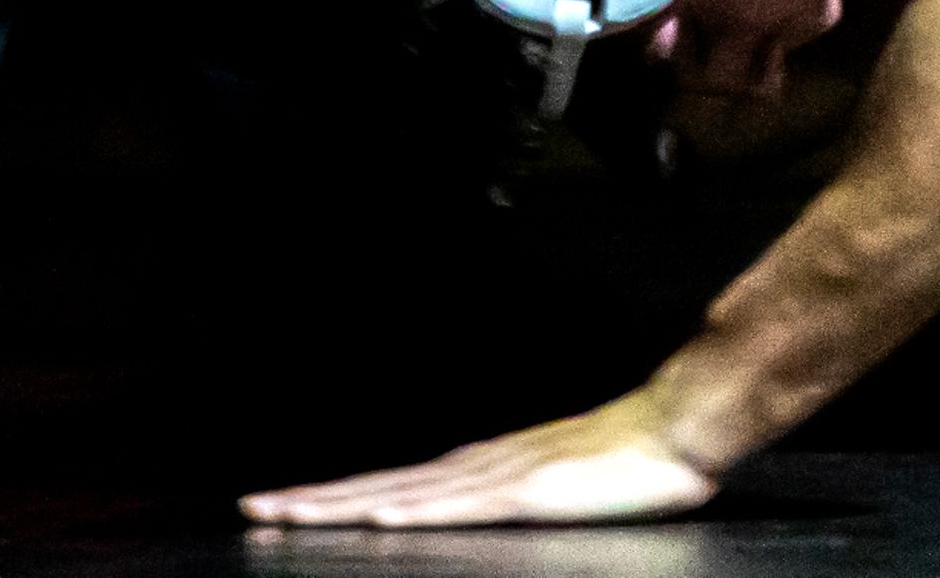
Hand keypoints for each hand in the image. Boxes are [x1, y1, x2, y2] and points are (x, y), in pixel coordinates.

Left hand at [239, 392, 718, 526]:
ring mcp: (501, 477)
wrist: (684, 422)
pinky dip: (412, 511)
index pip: (398, 486)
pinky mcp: (528, 492)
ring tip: (286, 517)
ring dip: (339, 505)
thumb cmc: (639, 454)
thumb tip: (493, 505)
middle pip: (382, 486)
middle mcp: (482, 466)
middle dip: (315, 500)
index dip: (339, 497)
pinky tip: (374, 518)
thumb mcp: (566, 480)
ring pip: (404, 494)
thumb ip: (524, 492)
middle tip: (254, 509)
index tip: (287, 505)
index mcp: (488, 467)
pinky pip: (459, 506)